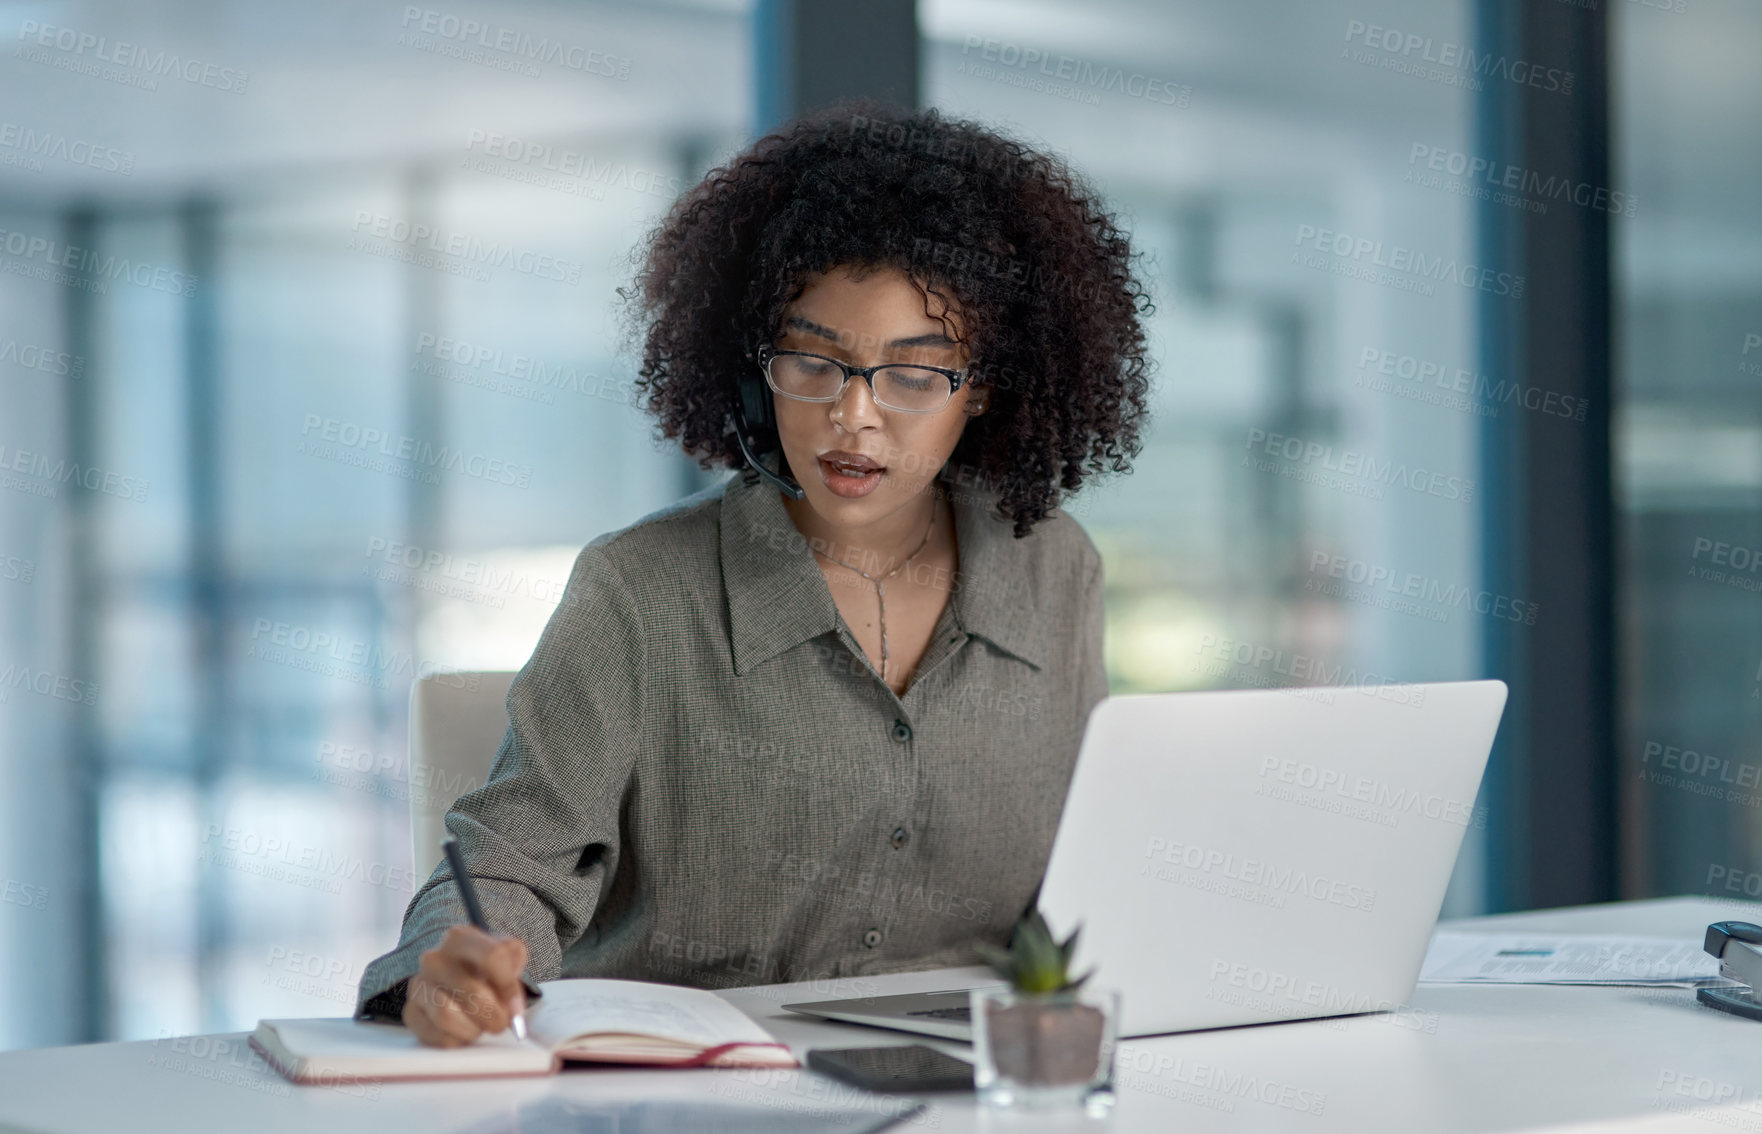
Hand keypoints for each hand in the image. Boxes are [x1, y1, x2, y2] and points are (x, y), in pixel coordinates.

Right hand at [402, 925, 528, 1047]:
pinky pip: (437, 1036)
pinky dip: (457, 1040)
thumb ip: (515, 970)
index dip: (510, 986)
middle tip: (501, 1023)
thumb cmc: (483, 966)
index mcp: (460, 938)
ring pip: (448, 1016)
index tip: (515, 1003)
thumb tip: (513, 1006)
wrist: (452, 975)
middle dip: (495, 1015)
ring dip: (473, 1029)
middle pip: (473, 993)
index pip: (494, 957)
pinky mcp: (410, 1012)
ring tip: (480, 1026)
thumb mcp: (506, 955)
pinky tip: (462, 1031)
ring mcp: (418, 984)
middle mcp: (434, 958)